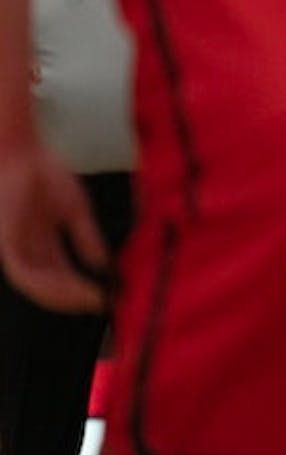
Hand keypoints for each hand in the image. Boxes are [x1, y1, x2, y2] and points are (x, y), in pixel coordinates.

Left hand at [0, 146, 109, 311]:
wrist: (21, 151)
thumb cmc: (44, 172)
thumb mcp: (75, 209)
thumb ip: (86, 237)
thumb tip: (104, 265)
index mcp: (42, 243)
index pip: (62, 275)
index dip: (83, 288)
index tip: (107, 297)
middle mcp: (27, 250)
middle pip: (50, 285)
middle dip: (75, 298)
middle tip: (101, 304)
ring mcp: (15, 248)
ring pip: (36, 285)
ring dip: (63, 296)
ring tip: (89, 298)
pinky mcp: (7, 243)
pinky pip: (25, 273)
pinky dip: (47, 284)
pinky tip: (71, 285)